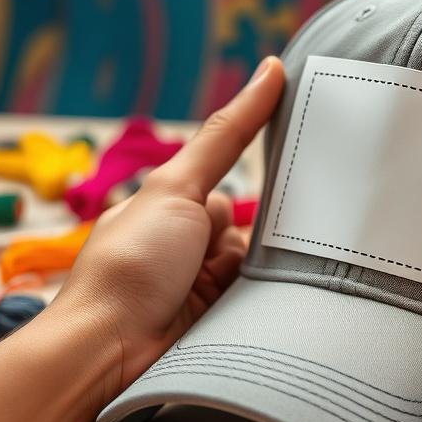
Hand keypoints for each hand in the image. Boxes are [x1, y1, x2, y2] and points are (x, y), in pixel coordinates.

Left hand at [56, 57, 284, 400]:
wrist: (110, 350)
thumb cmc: (131, 263)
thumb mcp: (177, 188)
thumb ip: (227, 137)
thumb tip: (268, 71)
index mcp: (171, 206)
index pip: (230, 172)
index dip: (265, 155)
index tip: (311, 127)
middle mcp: (188, 241)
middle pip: (250, 221)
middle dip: (261, 227)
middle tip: (265, 227)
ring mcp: (204, 282)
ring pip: (260, 260)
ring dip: (262, 265)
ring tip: (248, 275)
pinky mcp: (222, 319)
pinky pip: (260, 295)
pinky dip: (265, 295)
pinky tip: (263, 298)